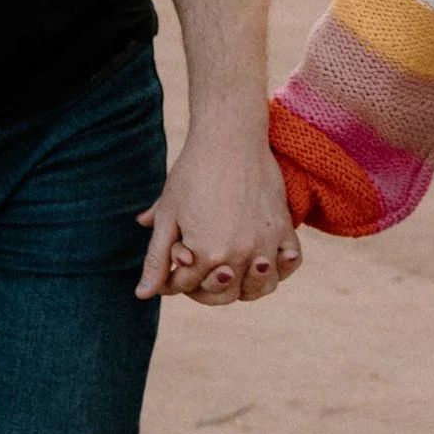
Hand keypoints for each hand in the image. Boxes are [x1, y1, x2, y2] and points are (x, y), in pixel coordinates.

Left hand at [136, 127, 300, 305]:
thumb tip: (142, 295)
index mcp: (206, 255)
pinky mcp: (284, 227)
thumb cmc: (192, 173)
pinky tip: (266, 259)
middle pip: (224, 295)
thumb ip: (156, 260)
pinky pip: (291, 261)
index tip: (174, 260)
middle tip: (200, 272)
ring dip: (246, 287)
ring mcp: (265, 243)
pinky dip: (282, 267)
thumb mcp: (169, 216)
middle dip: (205, 289)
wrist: (229, 138)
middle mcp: (239, 255)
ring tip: (235, 273)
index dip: (174, 278)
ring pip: (261, 288)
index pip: (187, 286)